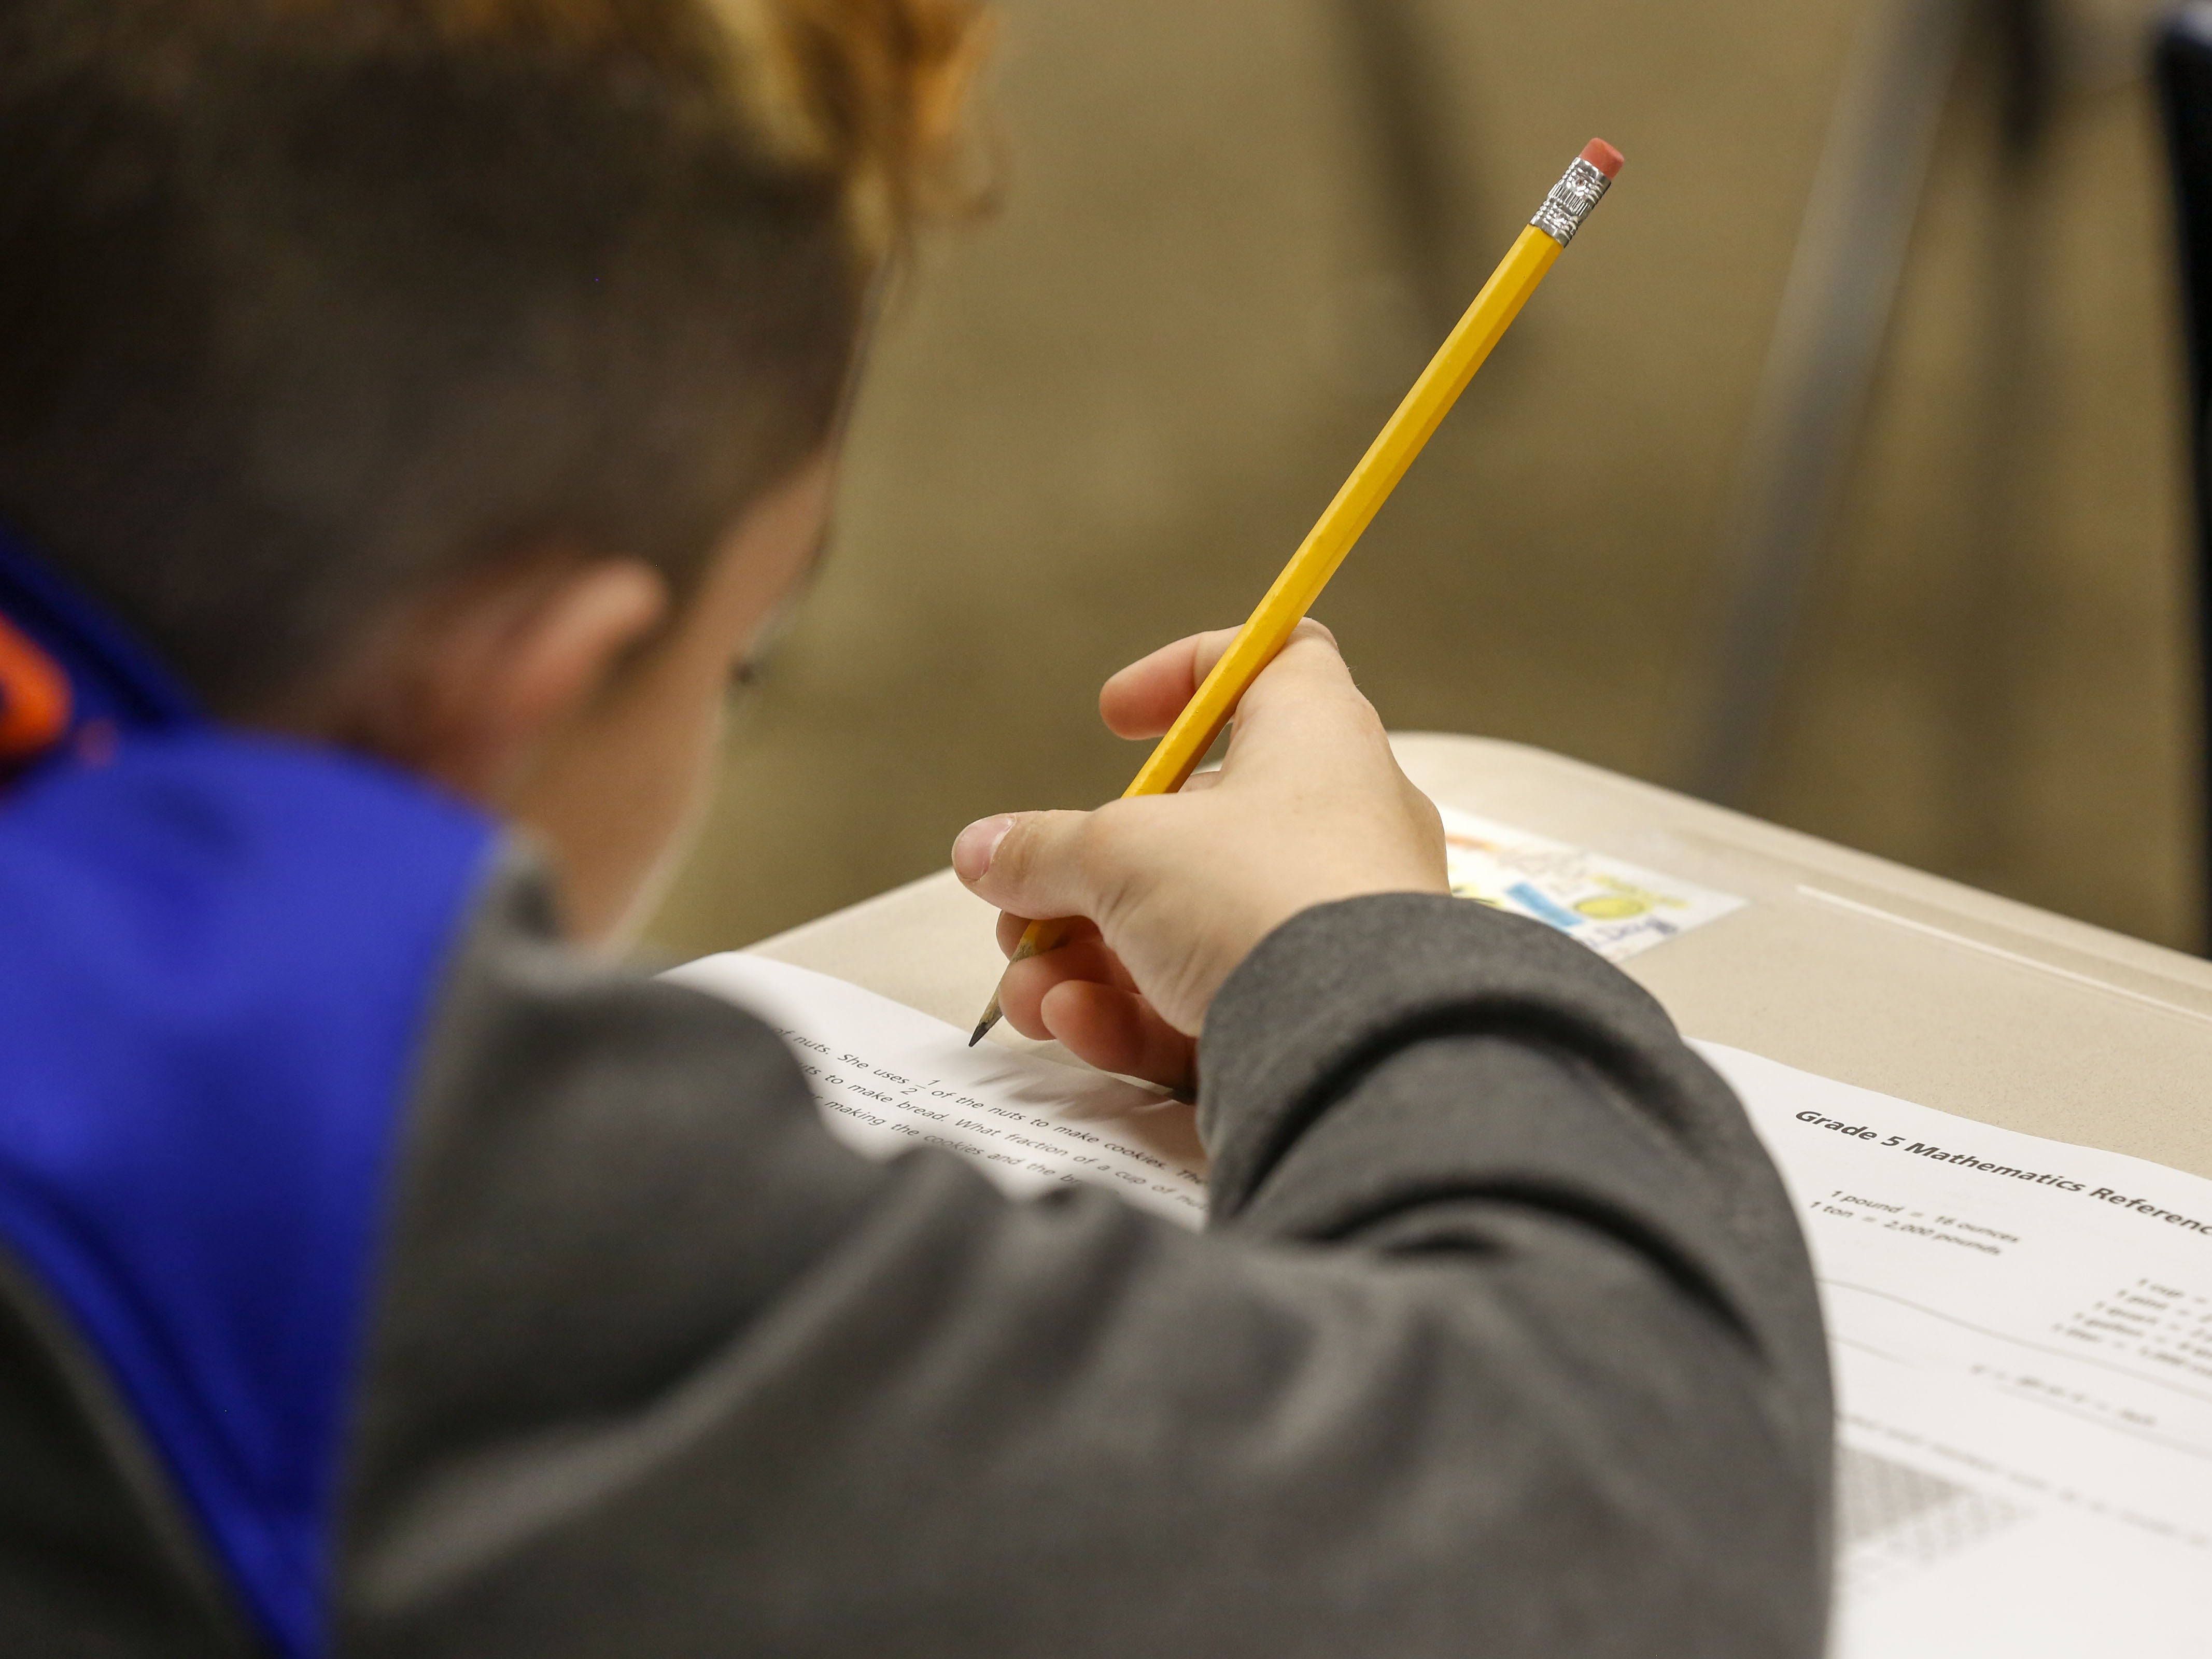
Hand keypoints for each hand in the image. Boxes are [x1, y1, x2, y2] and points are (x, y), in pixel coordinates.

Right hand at [952, 621, 1445, 1091]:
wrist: (1361, 1045)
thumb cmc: (1263, 898)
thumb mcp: (1123, 854)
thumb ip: (1045, 850)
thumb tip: (985, 851)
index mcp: (1314, 735)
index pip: (1269, 661)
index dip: (1185, 676)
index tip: (1116, 719)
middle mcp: (1335, 821)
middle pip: (1190, 826)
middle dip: (1084, 877)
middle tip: (1020, 909)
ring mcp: (1329, 924)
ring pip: (1187, 928)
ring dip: (1089, 957)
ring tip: (1028, 992)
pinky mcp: (1315, 1011)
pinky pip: (1214, 999)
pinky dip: (1137, 1012)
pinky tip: (1073, 1023)